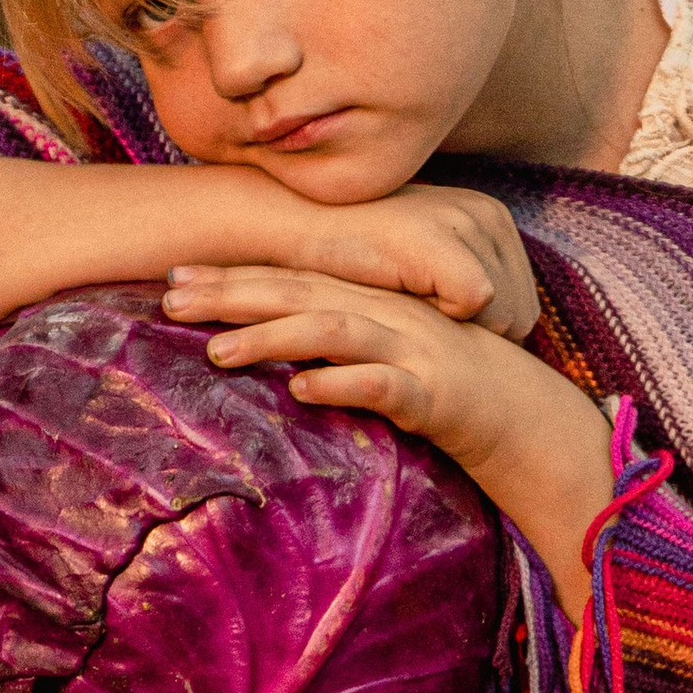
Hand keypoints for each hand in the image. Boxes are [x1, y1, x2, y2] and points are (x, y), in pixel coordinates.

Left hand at [164, 265, 613, 584]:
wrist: (524, 415)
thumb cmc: (444, 387)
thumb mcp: (379, 356)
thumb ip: (330, 344)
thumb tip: (270, 349)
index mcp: (369, 302)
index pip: (291, 280)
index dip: (232, 277)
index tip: (172, 278)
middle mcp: (385, 314)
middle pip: (300, 294)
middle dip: (232, 294)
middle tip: (168, 298)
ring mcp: (410, 349)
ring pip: (332, 333)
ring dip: (271, 338)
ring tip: (215, 352)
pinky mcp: (432, 392)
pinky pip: (382, 385)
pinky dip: (342, 384)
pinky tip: (302, 391)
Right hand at [173, 183, 539, 341]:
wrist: (295, 226)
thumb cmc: (353, 257)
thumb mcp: (423, 265)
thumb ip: (460, 288)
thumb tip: (498, 334)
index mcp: (491, 217)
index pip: (522, 303)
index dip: (487, 333)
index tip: (442, 333)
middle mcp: (488, 214)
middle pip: (521, 314)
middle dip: (481, 336)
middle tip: (429, 332)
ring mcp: (467, 224)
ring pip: (503, 315)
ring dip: (460, 330)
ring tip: (416, 318)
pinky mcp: (443, 244)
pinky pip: (475, 305)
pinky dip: (445, 320)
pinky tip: (408, 309)